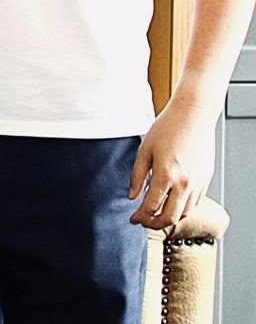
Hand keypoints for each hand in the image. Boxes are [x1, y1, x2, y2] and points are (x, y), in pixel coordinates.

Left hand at [129, 100, 216, 228]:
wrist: (193, 115)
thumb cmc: (167, 128)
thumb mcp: (144, 150)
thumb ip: (138, 176)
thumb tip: (133, 196)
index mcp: (166, 175)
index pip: (151, 207)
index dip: (140, 217)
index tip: (133, 219)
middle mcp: (184, 183)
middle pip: (170, 217)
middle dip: (154, 224)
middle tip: (144, 222)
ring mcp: (198, 182)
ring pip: (184, 212)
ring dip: (170, 217)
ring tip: (157, 214)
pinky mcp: (206, 179)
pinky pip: (195, 202)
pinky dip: (182, 207)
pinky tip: (172, 202)